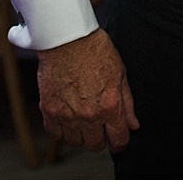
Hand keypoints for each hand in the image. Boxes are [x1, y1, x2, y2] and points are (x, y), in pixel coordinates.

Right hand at [36, 29, 137, 151]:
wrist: (67, 38)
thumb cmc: (94, 50)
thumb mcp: (120, 74)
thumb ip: (127, 104)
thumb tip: (133, 124)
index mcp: (110, 106)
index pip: (119, 140)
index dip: (121, 143)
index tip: (118, 140)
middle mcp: (89, 115)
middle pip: (96, 145)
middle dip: (100, 137)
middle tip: (99, 125)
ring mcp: (67, 115)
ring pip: (75, 142)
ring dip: (80, 134)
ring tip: (82, 119)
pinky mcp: (49, 110)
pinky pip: (55, 133)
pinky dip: (61, 129)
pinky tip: (67, 117)